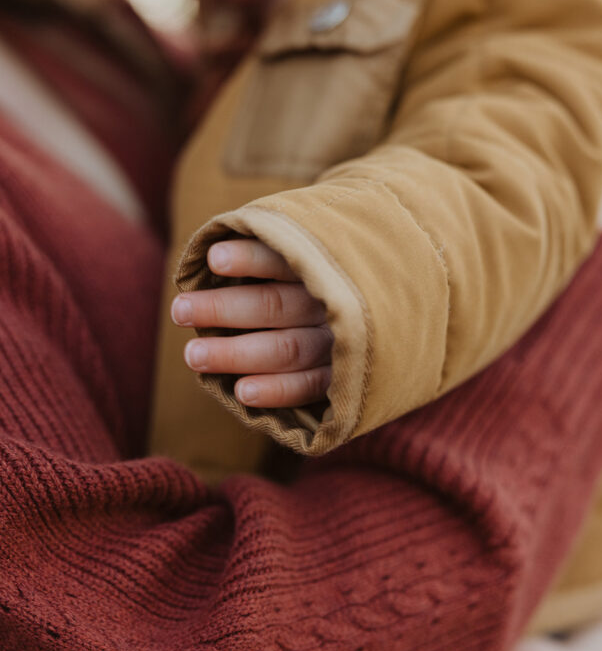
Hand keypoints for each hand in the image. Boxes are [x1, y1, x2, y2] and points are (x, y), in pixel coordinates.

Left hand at [171, 239, 332, 408]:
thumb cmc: (308, 292)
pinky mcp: (341, 381)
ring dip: (236, 354)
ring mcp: (338, 345)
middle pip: (275, 306)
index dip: (249, 259)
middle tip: (179, 311)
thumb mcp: (297, 267)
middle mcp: (331, 304)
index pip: (283, 260)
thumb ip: (265, 262)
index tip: (212, 259)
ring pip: (287, 349)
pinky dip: (275, 390)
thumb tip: (207, 258)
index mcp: (320, 268)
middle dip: (223, 309)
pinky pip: (308, 387)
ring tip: (193, 355)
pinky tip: (240, 392)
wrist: (373, 332)